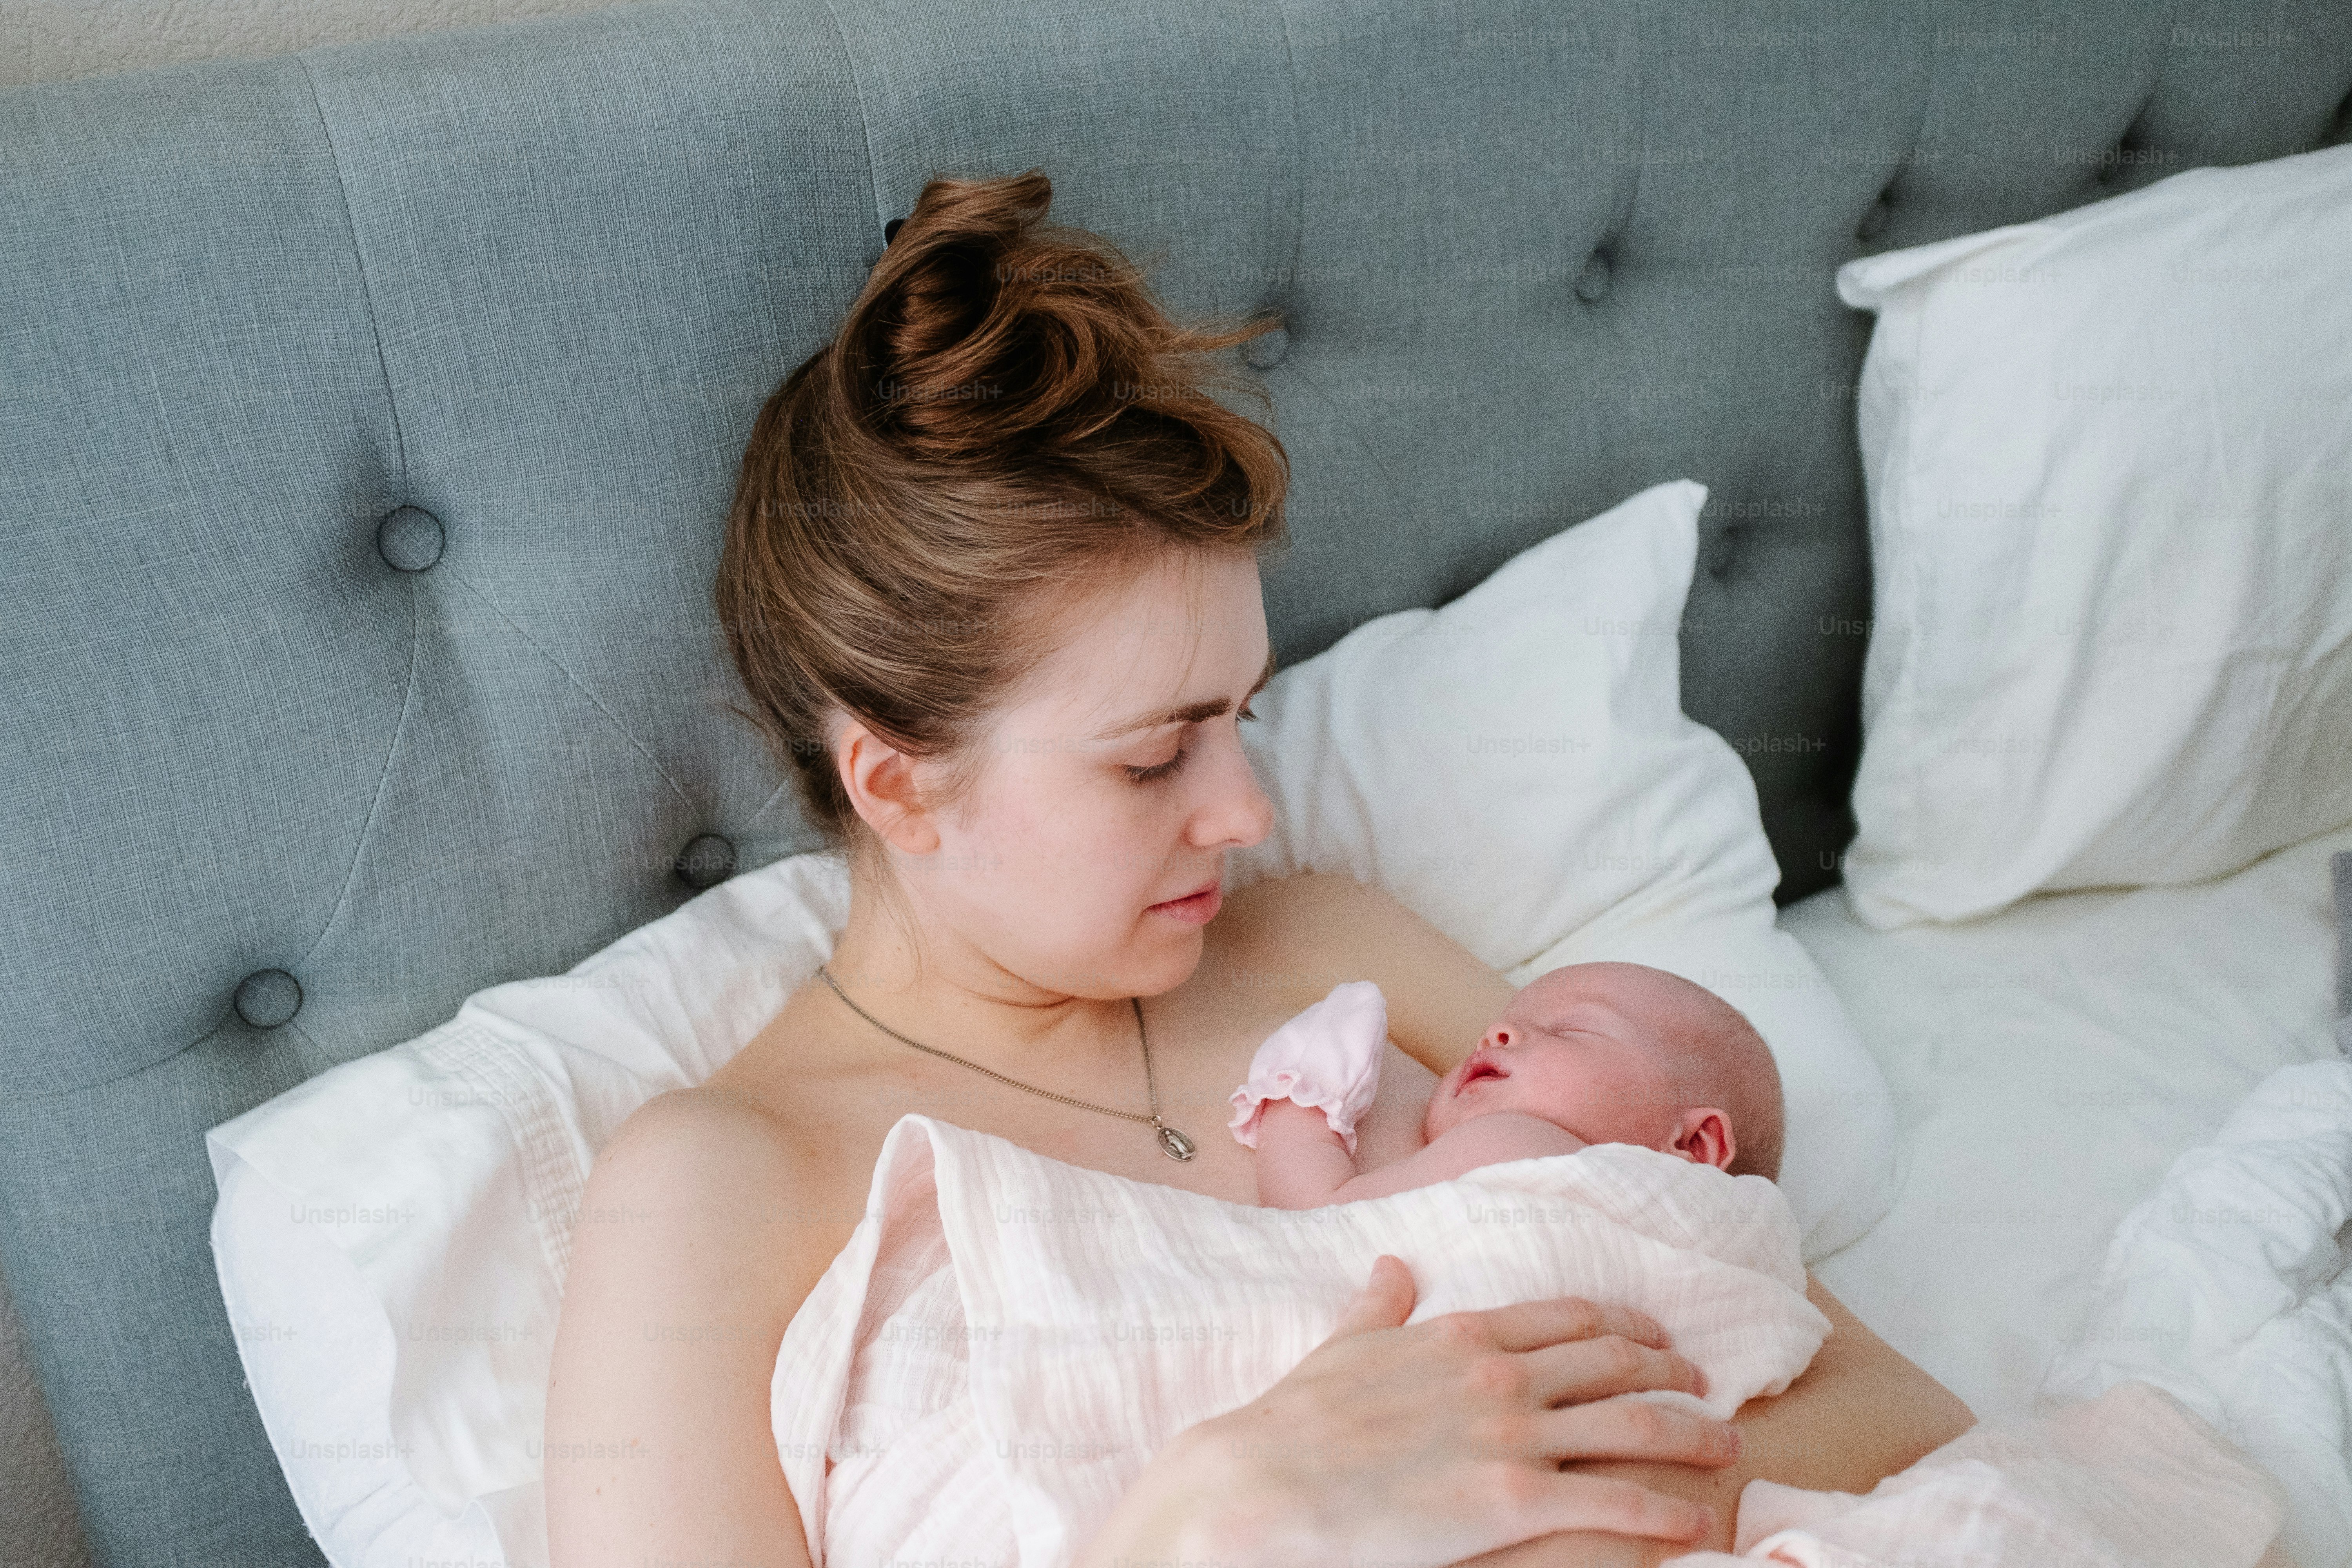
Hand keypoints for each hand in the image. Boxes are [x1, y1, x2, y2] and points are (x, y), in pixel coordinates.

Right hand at [1115, 1254, 1741, 1567]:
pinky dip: (1665, 1509)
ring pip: (1632, 1425)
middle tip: (1706, 1383)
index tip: (1654, 1337)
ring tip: (1726, 1444)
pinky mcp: (1515, 1500)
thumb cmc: (1296, 1418)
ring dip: (1690, 1433)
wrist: (1269, 1480)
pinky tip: (1696, 1520)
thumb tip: (1391, 1268)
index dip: (1621, 1327)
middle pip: (1613, 1365)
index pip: (1566, 1319)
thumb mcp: (1343, 1345)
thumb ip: (1378, 1307)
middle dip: (1671, 1373)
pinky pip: (1615, 1502)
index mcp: (1462, 1334)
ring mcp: (1512, 1436)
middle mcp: (1501, 1374)